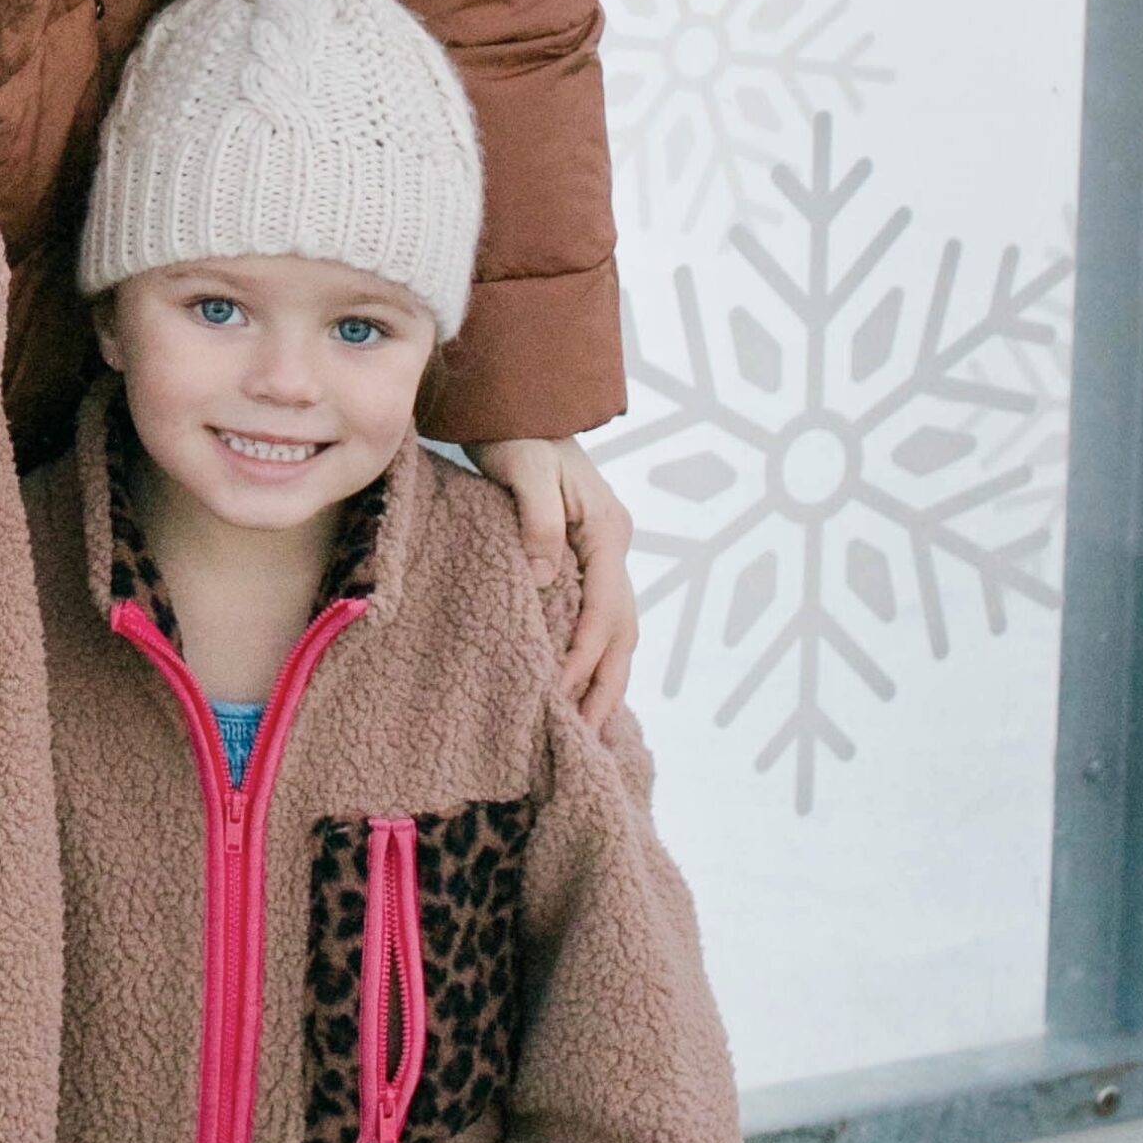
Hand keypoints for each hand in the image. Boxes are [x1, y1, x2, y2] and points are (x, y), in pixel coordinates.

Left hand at [478, 436, 636, 734]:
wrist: (518, 406)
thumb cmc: (519, 435)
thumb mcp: (525, 471)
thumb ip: (538, 524)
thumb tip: (545, 580)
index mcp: (607, 530)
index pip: (606, 607)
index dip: (586, 654)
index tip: (560, 691)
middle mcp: (614, 546)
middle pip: (623, 629)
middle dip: (608, 684)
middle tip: (587, 736)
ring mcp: (604, 554)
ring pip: (617, 628)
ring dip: (605, 677)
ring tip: (589, 728)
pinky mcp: (584, 558)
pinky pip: (598, 616)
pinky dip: (594, 654)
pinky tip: (581, 684)